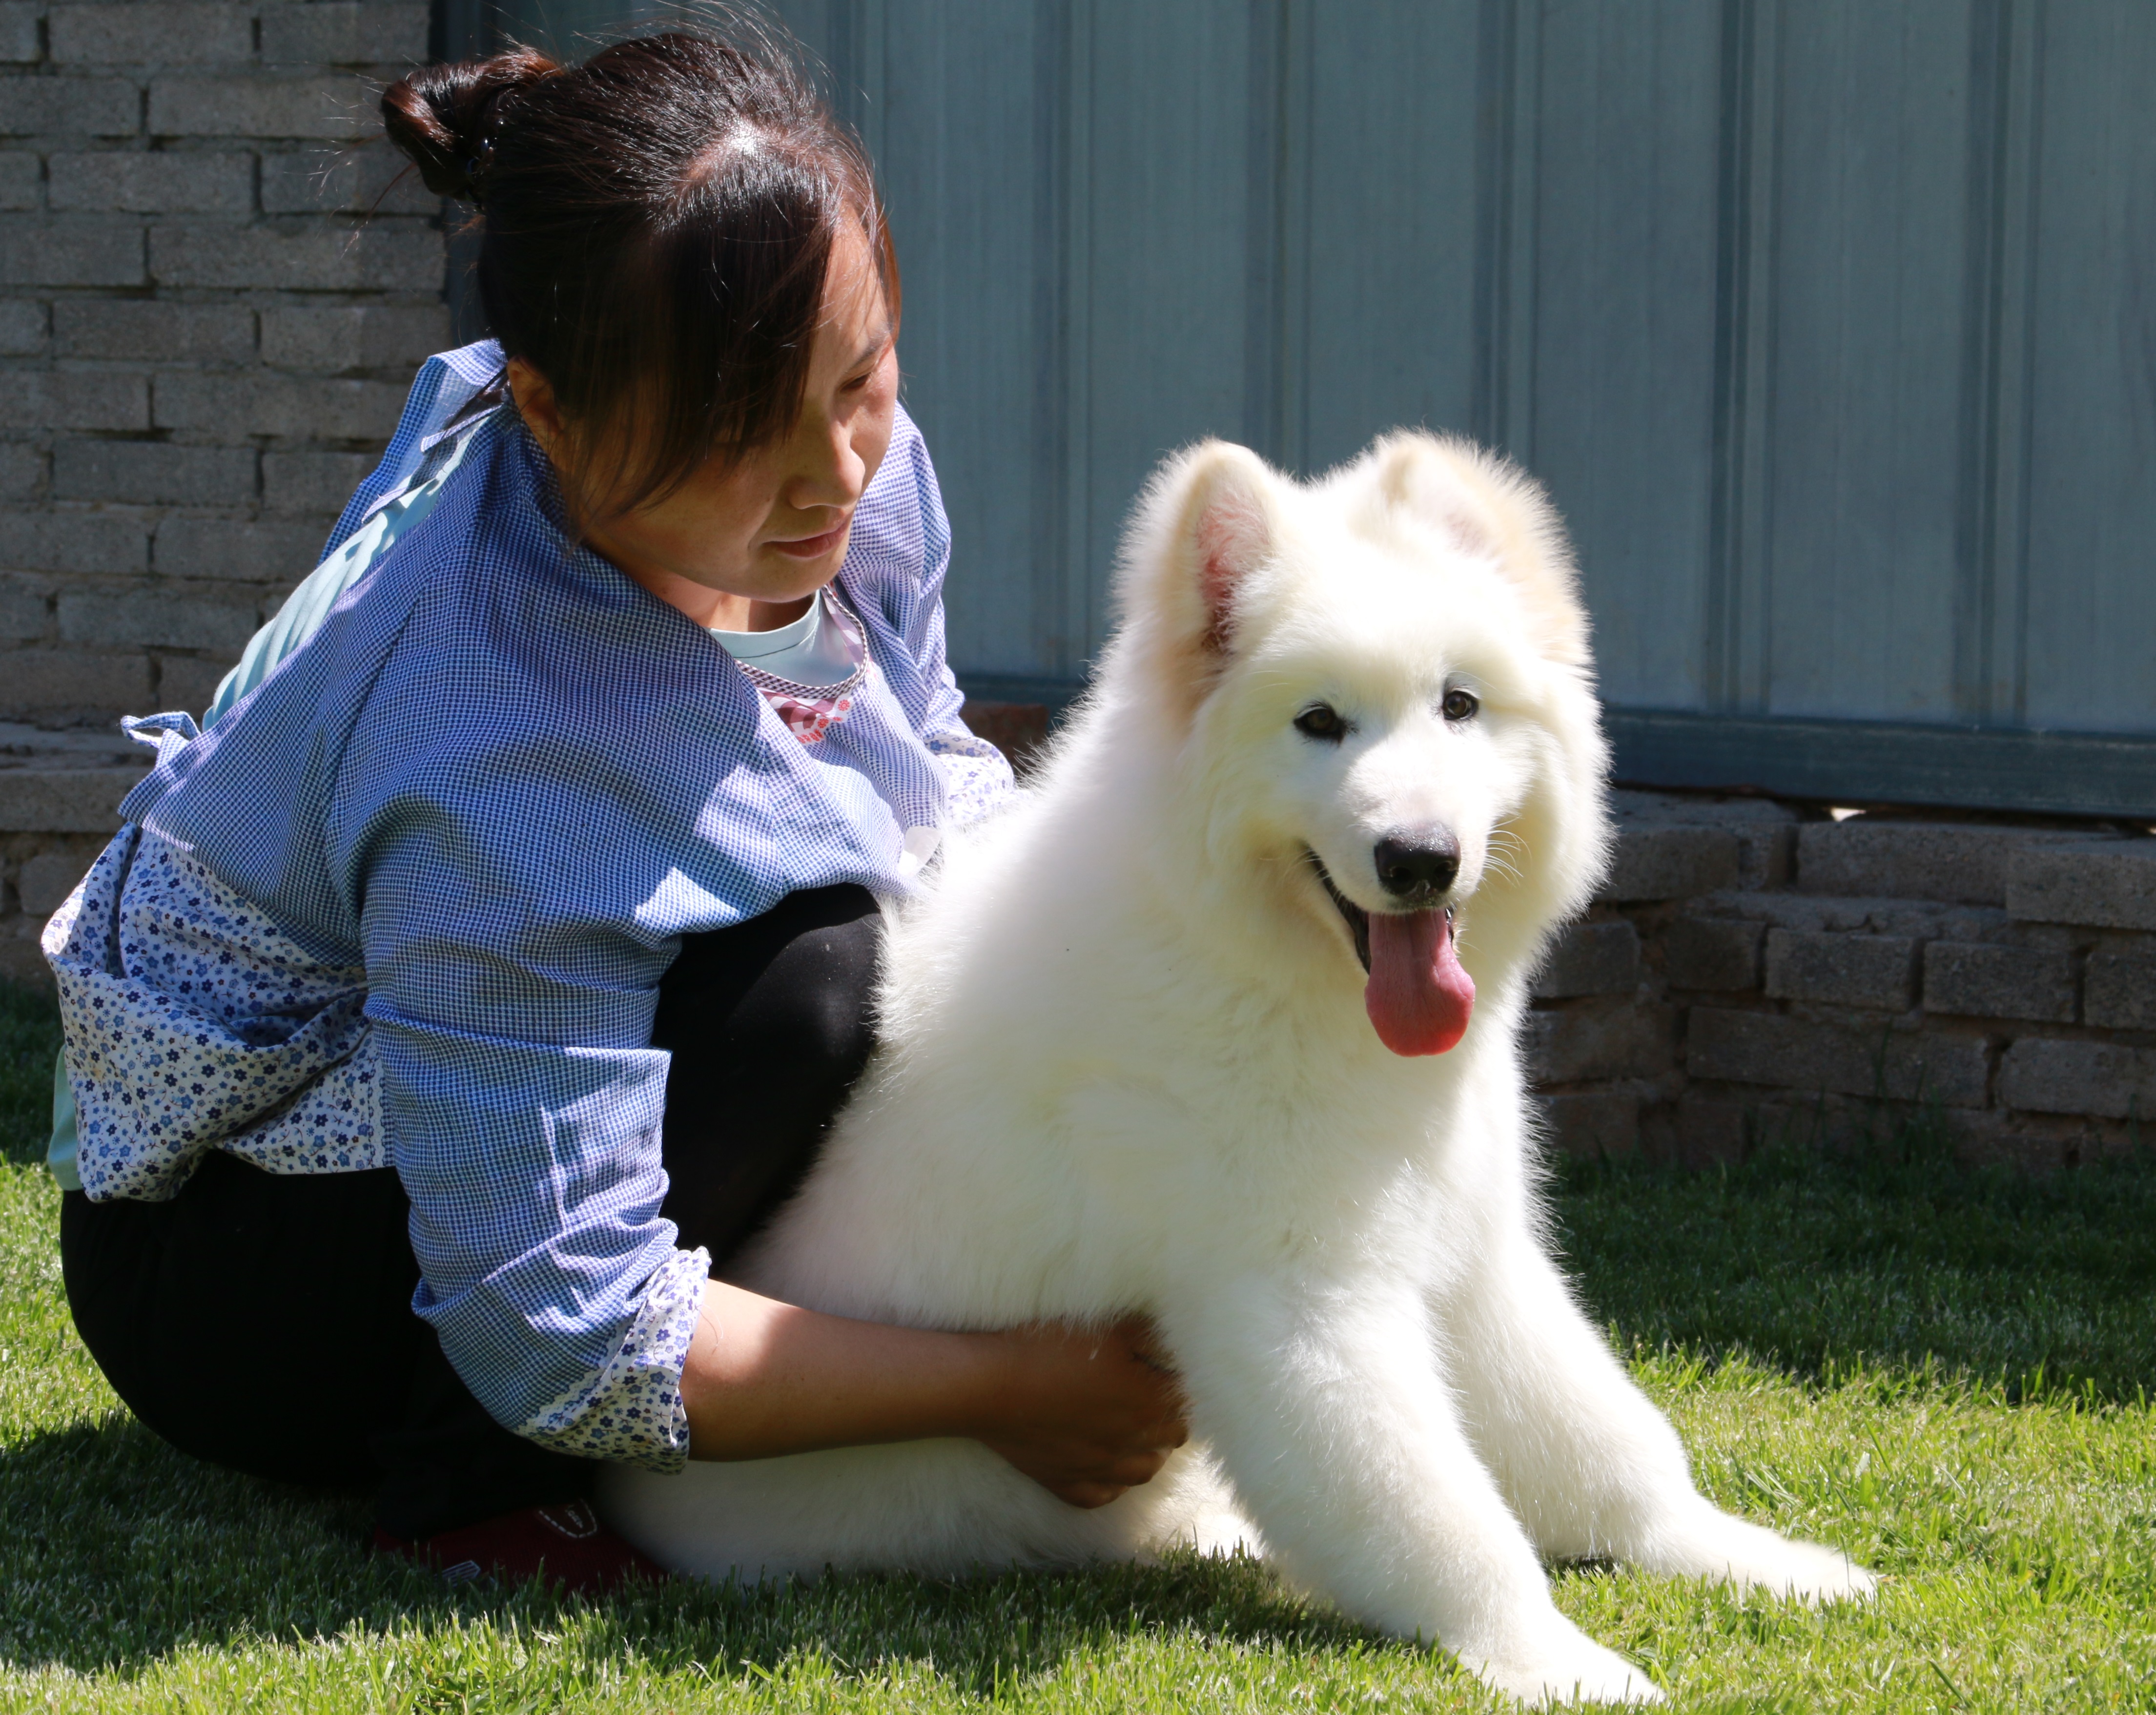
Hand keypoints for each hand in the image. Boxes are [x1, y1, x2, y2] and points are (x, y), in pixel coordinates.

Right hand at [969, 1315, 1188, 1507]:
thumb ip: (1151, 1333)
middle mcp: (1132, 1442)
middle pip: (1174, 1436)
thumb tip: (1177, 1338)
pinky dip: (1111, 1484)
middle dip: (1171, 1416)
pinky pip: (1101, 1495)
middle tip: (1156, 1393)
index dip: (1183, 1381)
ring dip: (1149, 1451)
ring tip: (1139, 1430)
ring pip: (1144, 1471)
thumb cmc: (1047, 1347)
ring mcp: (1099, 1468)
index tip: (1171, 1368)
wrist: (989, 1384)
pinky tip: (1106, 1466)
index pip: (1188, 1398)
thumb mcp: (1108, 1325)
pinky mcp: (1066, 1482)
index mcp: (1149, 1401)